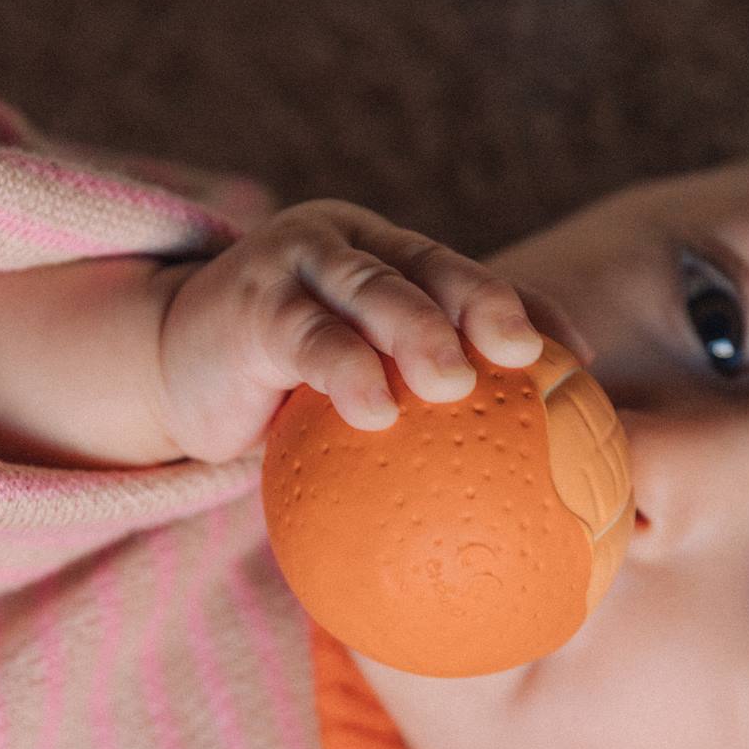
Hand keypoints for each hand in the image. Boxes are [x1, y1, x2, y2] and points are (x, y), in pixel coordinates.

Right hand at [150, 198, 593, 463]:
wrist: (167, 369)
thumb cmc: (278, 395)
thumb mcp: (351, 397)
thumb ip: (416, 418)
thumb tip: (512, 501)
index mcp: (390, 260)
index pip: (470, 279)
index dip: (529, 309)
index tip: (581, 362)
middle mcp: (351, 247)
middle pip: (431, 270)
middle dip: (482, 306)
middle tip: (524, 357)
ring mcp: (297, 264)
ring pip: (371, 290)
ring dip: (416, 333)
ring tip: (453, 386)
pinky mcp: (250, 302)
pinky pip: (306, 336)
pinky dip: (344, 369)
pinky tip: (373, 412)